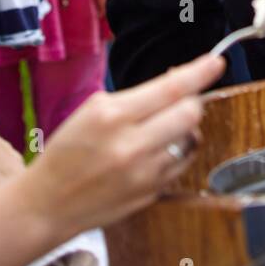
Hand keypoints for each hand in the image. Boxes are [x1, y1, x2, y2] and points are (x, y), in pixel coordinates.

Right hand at [18, 54, 224, 238]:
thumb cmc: (68, 150)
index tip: (216, 62)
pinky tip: (158, 150)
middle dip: (192, 101)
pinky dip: (177, 151)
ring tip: (164, 127)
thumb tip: (176, 83)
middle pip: (190, 114)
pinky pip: (181, 163)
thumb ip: (136, 97)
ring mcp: (144, 174)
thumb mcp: (93, 110)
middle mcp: (131, 146)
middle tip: (182, 99)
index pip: (169, 89)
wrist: (48, 203)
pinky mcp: (151, 194)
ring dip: (185, 128)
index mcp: (112, 116)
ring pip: (190, 139)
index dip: (199, 72)